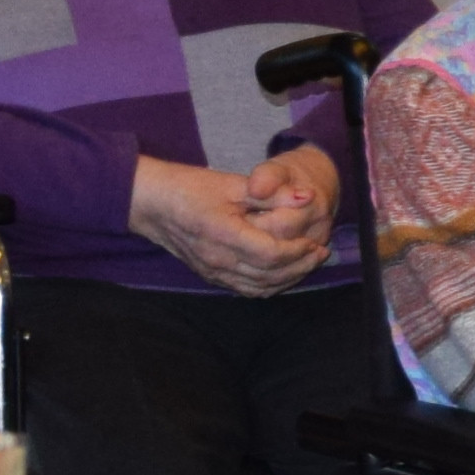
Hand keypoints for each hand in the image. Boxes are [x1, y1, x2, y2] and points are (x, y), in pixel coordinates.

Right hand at [132, 154, 341, 295]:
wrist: (154, 204)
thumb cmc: (192, 188)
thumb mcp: (234, 184)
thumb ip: (272, 194)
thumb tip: (308, 197)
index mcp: (223, 235)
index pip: (271, 255)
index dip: (298, 252)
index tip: (315, 243)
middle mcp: (217, 260)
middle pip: (269, 275)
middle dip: (300, 266)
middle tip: (320, 254)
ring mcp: (212, 271)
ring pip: (258, 287)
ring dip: (288, 279)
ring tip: (308, 263)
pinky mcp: (210, 275)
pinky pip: (245, 290)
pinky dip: (269, 286)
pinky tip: (283, 274)